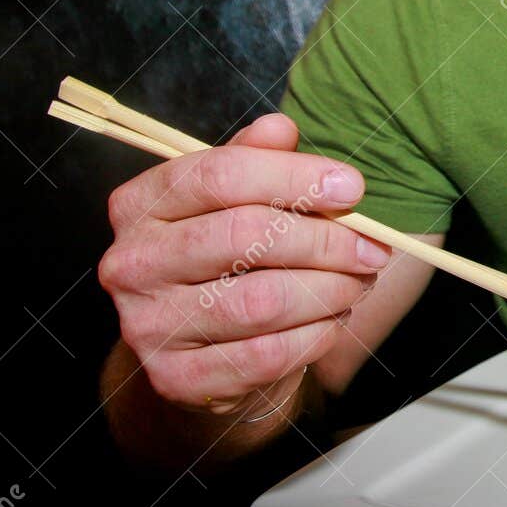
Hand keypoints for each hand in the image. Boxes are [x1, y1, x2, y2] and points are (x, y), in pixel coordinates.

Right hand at [97, 114, 390, 415]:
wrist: (200, 355)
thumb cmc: (226, 262)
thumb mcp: (235, 201)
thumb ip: (256, 160)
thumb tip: (281, 128)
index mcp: (142, 203)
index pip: (220, 175)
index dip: (295, 178)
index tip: (353, 188)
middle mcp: (132, 262)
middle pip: (245, 236)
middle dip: (325, 240)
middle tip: (373, 248)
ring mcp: (148, 325)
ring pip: (262, 300)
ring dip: (330, 290)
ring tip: (358, 283)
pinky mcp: (176, 378)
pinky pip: (267, 354)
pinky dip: (317, 334)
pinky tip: (334, 319)